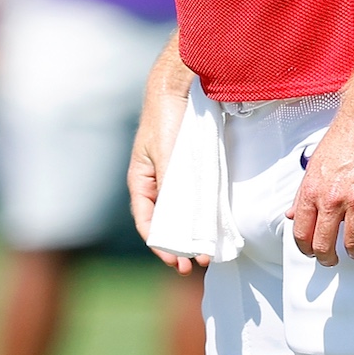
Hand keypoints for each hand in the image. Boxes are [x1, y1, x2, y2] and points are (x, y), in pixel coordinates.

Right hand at [129, 69, 208, 274]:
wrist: (181, 87)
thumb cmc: (166, 119)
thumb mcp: (167, 155)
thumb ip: (171, 186)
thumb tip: (177, 221)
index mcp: (141, 181)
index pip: (147, 222)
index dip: (160, 245)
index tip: (175, 262)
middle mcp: (156, 183)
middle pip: (164, 223)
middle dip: (177, 247)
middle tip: (193, 266)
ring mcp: (175, 178)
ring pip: (181, 214)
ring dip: (192, 235)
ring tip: (205, 254)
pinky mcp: (192, 171)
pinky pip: (195, 199)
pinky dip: (201, 217)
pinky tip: (212, 229)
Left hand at [289, 107, 353, 265]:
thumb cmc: (344, 137)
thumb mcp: (314, 165)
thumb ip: (303, 193)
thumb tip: (291, 213)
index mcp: (312, 189)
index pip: (301, 231)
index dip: (305, 248)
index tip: (311, 251)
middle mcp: (332, 197)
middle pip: (323, 243)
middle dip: (326, 258)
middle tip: (331, 259)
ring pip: (353, 242)